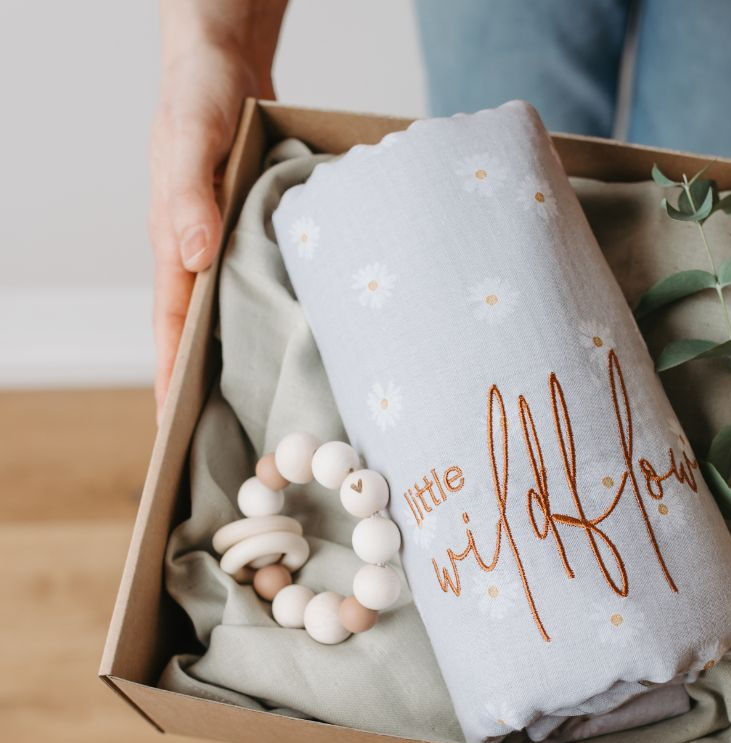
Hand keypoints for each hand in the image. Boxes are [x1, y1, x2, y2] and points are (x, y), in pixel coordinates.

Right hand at [149, 3, 283, 422]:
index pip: (170, 331)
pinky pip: (267, 287)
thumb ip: (188, 196)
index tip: (176, 434)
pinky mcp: (258, 239)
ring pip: (238, 319)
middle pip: (204, 339)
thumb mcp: (190, 140)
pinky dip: (282, 318)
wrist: (227, 60)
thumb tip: (194, 258)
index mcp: (174, 248)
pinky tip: (312, 346)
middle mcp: (200, 259)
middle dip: (213, 391)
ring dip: (253, 363)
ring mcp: (229, 251)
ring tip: (282, 415)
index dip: (172, 382)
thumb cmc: (198, 96)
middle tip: (240, 445)